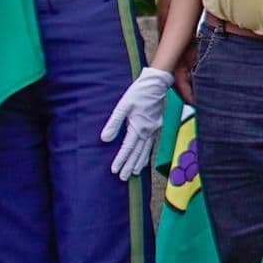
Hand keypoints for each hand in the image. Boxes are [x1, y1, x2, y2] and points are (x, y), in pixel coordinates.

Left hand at [99, 66, 171, 180]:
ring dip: (139, 162)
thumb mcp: (123, 106)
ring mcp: (154, 129)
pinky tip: (144, 158)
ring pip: (146, 150)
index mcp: (139, 126)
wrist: (157, 84)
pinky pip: (151, 144)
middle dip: (130, 165)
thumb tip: (105, 139)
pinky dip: (146, 153)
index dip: (121, 159)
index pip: (128, 148)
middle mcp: (148, 131)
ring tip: (134, 173)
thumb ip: (114, 123)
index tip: (115, 170)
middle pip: (138, 152)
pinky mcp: (156, 126)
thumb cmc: (139, 93)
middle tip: (124, 178)